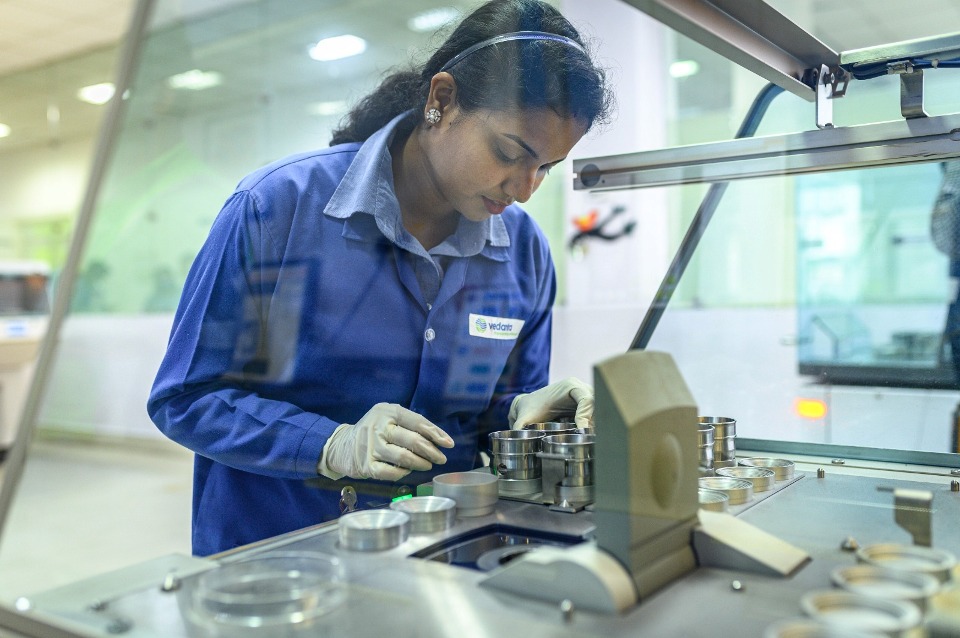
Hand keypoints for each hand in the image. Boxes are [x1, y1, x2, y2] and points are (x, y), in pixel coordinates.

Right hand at [319, 403, 454, 480]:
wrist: (342, 445)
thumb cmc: (374, 430)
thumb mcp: (389, 416)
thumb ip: (410, 423)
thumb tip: (438, 438)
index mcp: (387, 411)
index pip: (417, 422)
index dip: (436, 433)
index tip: (449, 443)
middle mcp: (378, 427)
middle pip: (412, 440)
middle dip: (431, 451)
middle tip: (441, 458)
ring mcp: (371, 447)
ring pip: (403, 457)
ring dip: (420, 463)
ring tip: (427, 464)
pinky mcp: (366, 466)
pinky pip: (391, 472)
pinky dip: (403, 473)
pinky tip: (408, 470)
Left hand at [508, 378, 593, 429]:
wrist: (528, 405)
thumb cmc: (529, 409)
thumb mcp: (524, 418)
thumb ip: (520, 426)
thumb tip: (517, 437)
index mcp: (570, 386)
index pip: (586, 398)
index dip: (587, 414)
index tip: (581, 430)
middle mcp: (581, 389)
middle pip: (597, 405)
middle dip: (594, 422)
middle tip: (587, 437)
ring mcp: (586, 397)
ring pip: (599, 411)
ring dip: (595, 426)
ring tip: (588, 439)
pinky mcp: (587, 407)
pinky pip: (596, 416)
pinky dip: (593, 427)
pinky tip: (587, 437)